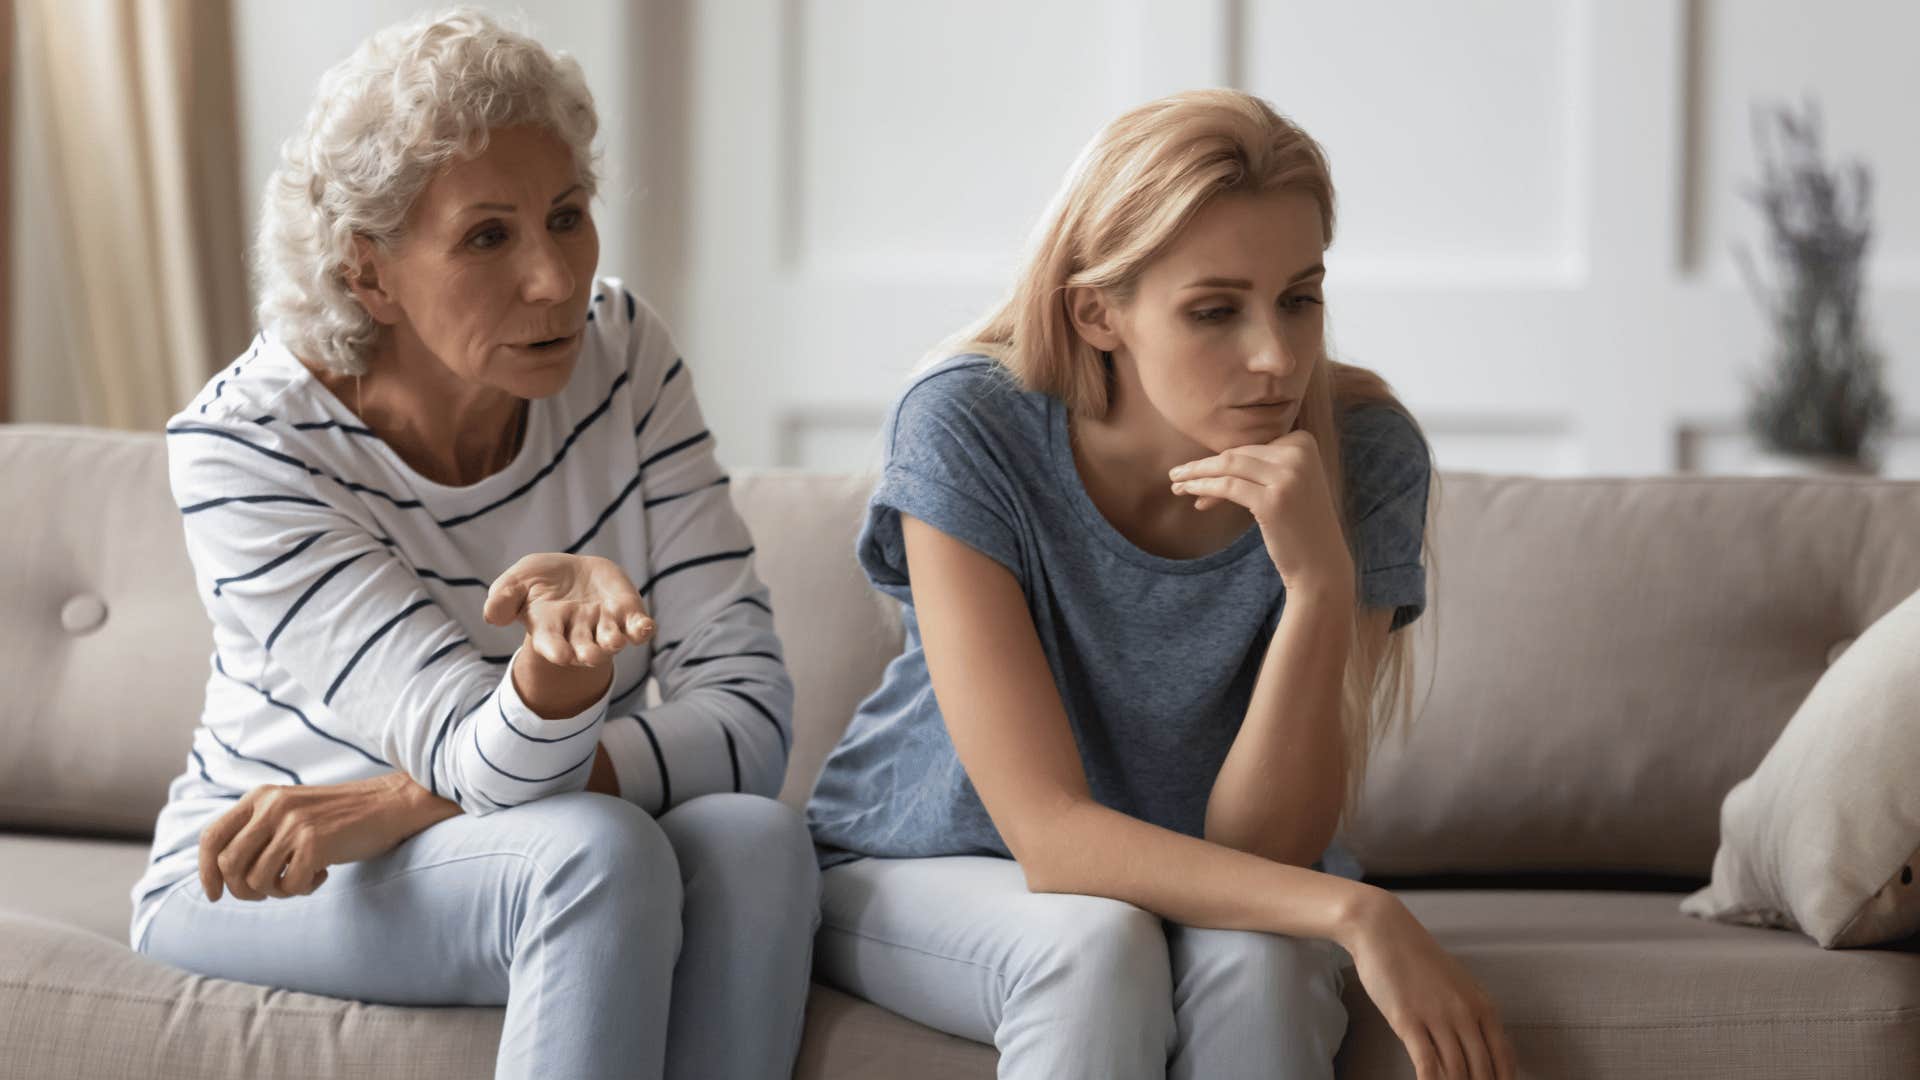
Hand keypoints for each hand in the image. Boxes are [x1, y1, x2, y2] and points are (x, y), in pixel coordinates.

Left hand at [197, 773, 456, 901]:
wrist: (390, 805)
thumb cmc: (340, 816)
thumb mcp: (291, 810)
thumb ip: (259, 830)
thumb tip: (222, 874)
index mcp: (261, 797)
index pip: (212, 837)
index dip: (205, 871)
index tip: (214, 895)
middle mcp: (272, 806)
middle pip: (229, 865)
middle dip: (243, 890)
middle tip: (268, 892)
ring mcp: (293, 823)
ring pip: (257, 881)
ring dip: (277, 891)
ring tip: (299, 878)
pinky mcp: (315, 842)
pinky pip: (289, 886)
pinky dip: (303, 889)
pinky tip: (322, 874)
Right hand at [483, 553, 654, 667]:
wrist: (572, 573)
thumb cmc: (539, 581)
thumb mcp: (516, 581)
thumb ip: (503, 597)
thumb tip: (491, 615)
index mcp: (550, 628)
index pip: (551, 644)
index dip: (556, 650)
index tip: (562, 656)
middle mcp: (579, 632)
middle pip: (584, 648)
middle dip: (588, 653)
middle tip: (590, 656)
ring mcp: (605, 625)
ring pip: (611, 639)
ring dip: (613, 641)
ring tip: (615, 641)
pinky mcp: (626, 613)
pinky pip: (636, 627)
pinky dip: (642, 629)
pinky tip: (646, 627)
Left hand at [1168, 431, 1353, 591]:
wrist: (1320, 563)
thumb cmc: (1298, 525)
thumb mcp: (1285, 485)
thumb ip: (1259, 466)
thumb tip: (1210, 461)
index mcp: (1304, 442)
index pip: (1251, 445)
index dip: (1222, 460)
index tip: (1200, 475)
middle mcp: (1299, 454)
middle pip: (1238, 454)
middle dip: (1204, 466)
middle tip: (1176, 475)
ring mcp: (1288, 476)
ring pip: (1228, 466)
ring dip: (1196, 474)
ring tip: (1175, 484)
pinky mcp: (1273, 500)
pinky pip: (1227, 487)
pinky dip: (1203, 488)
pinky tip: (1190, 496)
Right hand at [1346, 891, 1517, 1079]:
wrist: (1384, 931)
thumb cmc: (1417, 958)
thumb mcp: (1456, 985)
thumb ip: (1470, 1014)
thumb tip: (1477, 1048)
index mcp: (1482, 1005)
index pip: (1504, 1057)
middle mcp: (1465, 1013)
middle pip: (1482, 1069)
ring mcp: (1437, 1017)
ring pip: (1456, 1071)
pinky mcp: (1408, 1021)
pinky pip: (1426, 1063)